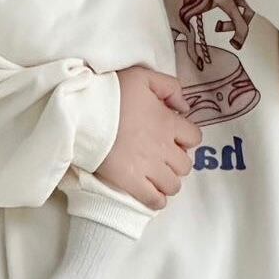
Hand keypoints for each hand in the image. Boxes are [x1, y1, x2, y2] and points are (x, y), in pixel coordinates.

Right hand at [95, 65, 201, 209]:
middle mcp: (163, 147)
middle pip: (185, 165)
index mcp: (168, 123)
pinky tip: (150, 192)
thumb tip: (184, 107)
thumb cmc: (112, 93)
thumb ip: (170, 87)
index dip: (185, 138)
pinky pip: (154, 200)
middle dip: (176, 162)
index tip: (173, 137)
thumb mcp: (144, 77)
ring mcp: (148, 167)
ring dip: (167, 181)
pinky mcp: (131, 182)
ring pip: (173, 185)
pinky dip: (156, 200)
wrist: (84, 112)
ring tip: (155, 175)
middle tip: (162, 157)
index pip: (194, 137)